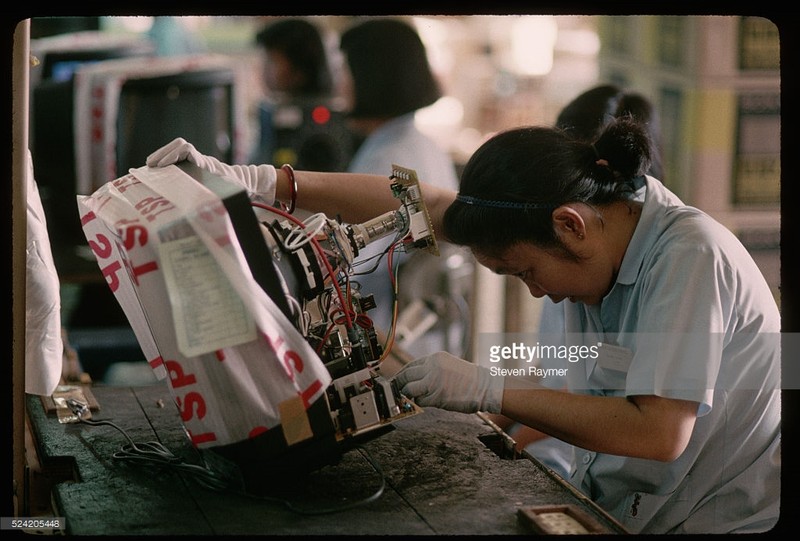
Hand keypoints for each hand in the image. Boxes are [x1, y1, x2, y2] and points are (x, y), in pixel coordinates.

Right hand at [146, 138, 276, 201]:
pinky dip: (167, 160)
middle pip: (179, 145)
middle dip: (163, 153)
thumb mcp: (231, 191)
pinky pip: (179, 157)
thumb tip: (213, 205)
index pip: (188, 150)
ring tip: (149, 166)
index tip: (162, 165)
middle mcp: (201, 159)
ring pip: (177, 149)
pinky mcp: (194, 163)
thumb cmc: (238, 187)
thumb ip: (222, 195)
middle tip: (150, 165)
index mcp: (207, 164)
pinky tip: (158, 171)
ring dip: (163, 155)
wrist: (245, 180)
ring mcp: (197, 159)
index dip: (173, 154)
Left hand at [392, 351, 503, 413]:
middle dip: (399, 384)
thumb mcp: (449, 365)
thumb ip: (432, 369)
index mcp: (435, 358)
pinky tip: (425, 402)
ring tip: (411, 398)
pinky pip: (420, 401)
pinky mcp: (437, 396)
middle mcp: (432, 367)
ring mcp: (434, 381)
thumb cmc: (470, 379)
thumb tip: (415, 379)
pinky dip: (419, 403)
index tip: (398, 380)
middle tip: (397, 391)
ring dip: (408, 395)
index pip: (410, 365)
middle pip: (406, 375)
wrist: (486, 387)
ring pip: (409, 388)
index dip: (402, 374)